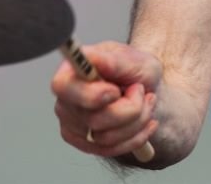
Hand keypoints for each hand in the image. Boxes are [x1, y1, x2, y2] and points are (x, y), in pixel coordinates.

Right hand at [51, 41, 161, 158]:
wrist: (147, 89)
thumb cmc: (136, 70)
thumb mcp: (133, 59)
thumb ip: (112, 61)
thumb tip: (90, 59)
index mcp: (72, 71)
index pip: (63, 87)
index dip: (91, 94)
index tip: (116, 91)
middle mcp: (66, 100)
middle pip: (94, 119)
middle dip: (130, 108)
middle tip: (141, 91)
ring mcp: (73, 125)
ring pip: (105, 138)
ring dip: (137, 122)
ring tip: (145, 103)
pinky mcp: (85, 143)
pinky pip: (111, 150)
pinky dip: (136, 137)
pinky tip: (145, 121)